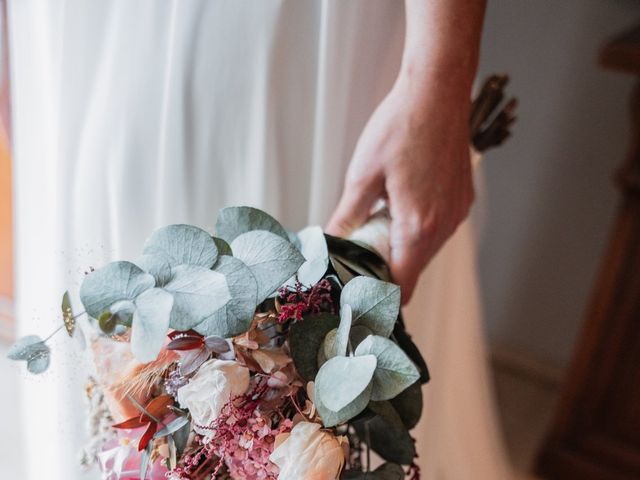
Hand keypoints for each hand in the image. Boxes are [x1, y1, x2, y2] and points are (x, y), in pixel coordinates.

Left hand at [326, 74, 473, 302]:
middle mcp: (445, 225)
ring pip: (427, 250)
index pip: (403, 284)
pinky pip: (439, 229)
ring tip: (377, 224)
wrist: (437, 91)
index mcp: (419, 226)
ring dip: (403, 248)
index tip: (360, 292)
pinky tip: (400, 207)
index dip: (381, 294)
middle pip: (415, 270)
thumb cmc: (399, 127)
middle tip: (358, 255)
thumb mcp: (362, 175)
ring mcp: (458, 213)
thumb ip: (347, 217)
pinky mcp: (463, 199)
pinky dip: (419, 230)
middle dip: (387, 269)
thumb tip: (330, 243)